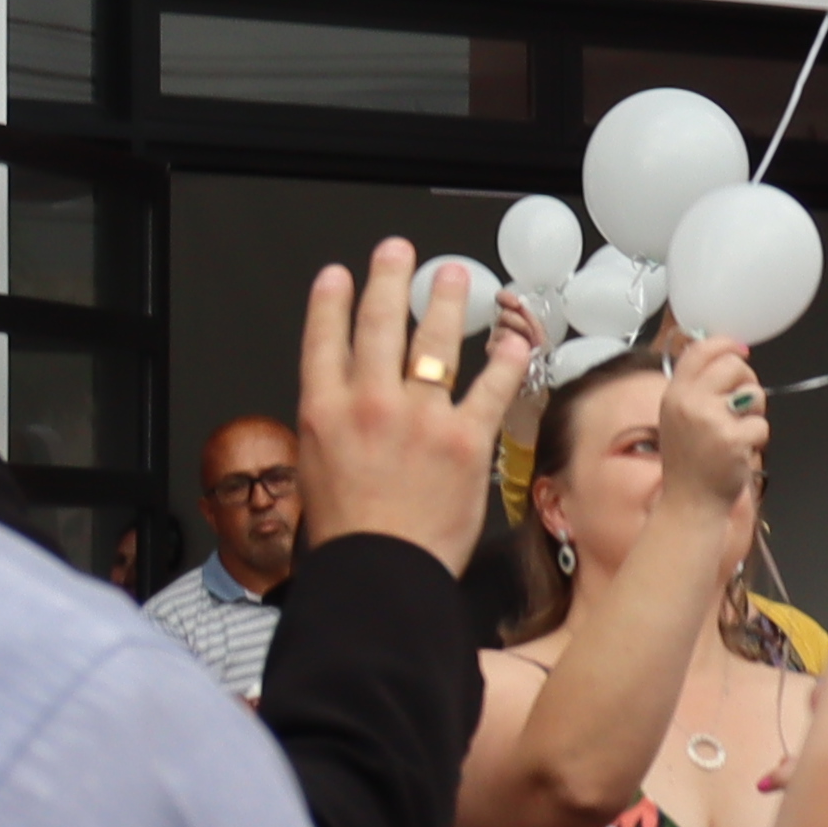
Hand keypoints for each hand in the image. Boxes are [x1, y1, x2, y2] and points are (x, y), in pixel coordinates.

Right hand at [296, 239, 526, 570]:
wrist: (381, 572)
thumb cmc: (349, 535)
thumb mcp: (315, 470)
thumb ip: (330, 428)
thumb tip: (344, 406)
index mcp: (323, 411)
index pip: (324, 338)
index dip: (331, 301)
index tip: (339, 277)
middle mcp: (369, 402)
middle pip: (377, 323)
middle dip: (388, 280)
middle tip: (398, 254)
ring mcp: (419, 416)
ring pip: (434, 340)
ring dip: (446, 301)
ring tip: (456, 277)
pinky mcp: (465, 437)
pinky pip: (490, 385)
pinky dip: (505, 358)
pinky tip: (512, 339)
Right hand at [657, 333, 769, 514]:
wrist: (690, 501)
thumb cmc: (689, 461)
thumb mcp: (678, 417)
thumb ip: (696, 387)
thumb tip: (727, 357)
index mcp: (674, 394)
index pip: (699, 350)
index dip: (725, 344)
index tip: (740, 349)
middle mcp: (689, 403)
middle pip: (733, 365)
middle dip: (747, 380)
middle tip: (741, 402)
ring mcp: (711, 421)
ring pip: (753, 393)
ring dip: (754, 412)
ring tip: (736, 430)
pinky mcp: (732, 440)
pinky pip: (761, 425)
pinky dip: (756, 439)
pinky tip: (739, 451)